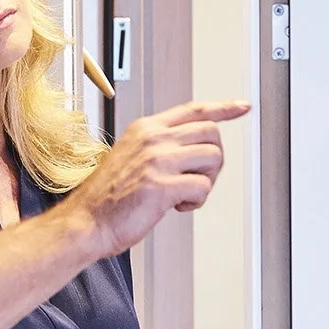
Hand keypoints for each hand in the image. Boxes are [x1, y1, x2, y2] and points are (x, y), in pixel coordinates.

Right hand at [68, 100, 251, 255]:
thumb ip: (159, 147)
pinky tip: (178, 206)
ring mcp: (157, 160)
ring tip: (186, 193)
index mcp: (146, 129)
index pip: (194, 109)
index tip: (242, 107)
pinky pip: (203, 187)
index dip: (223, 108)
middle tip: (199, 178)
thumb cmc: (106, 197)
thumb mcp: (131, 156)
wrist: (86, 221)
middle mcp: (153, 139)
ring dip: (207, 180)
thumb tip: (193, 151)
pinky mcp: (161, 185)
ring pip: (213, 157)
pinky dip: (197, 201)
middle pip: (211, 133)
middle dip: (214, 159)